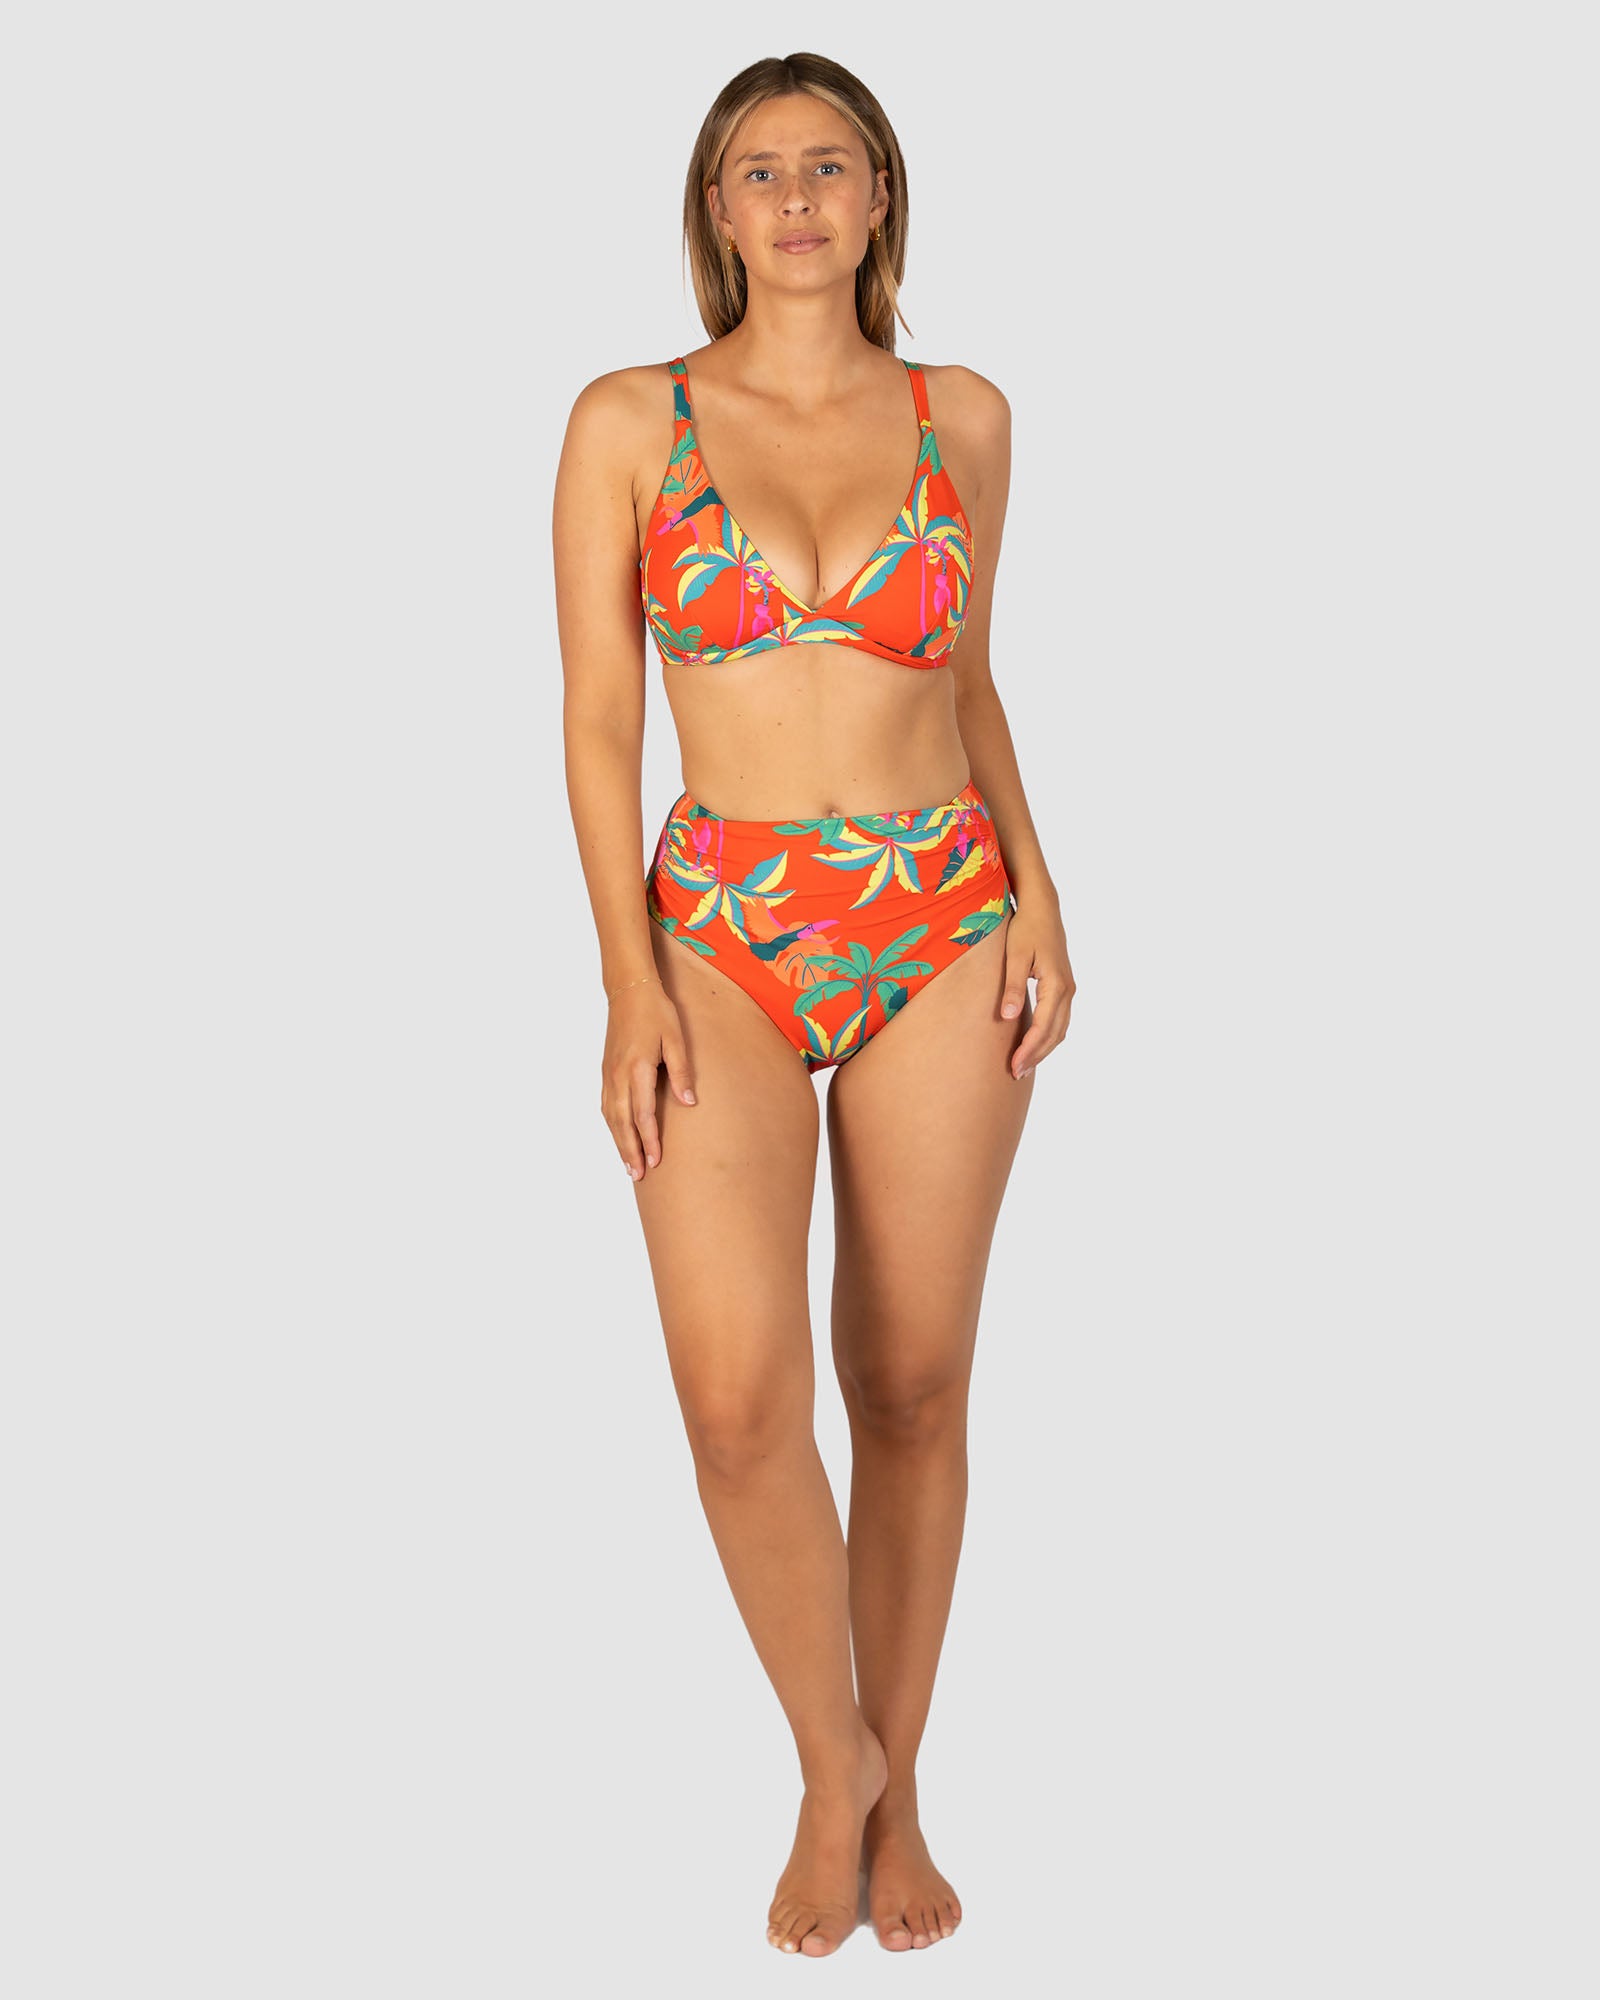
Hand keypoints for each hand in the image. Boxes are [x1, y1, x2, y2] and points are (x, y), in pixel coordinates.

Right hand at [601, 976, 696, 1180]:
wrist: (629, 991)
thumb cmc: (656, 1012)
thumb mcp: (676, 1039)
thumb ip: (681, 1072)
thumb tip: (689, 1102)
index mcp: (638, 1068)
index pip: (643, 1114)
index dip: (650, 1140)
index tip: (656, 1161)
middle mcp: (618, 1075)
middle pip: (623, 1122)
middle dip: (630, 1151)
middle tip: (638, 1175)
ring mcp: (609, 1074)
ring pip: (611, 1117)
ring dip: (619, 1142)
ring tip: (628, 1165)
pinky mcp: (606, 1071)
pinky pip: (606, 1105)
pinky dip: (612, 1125)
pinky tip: (618, 1136)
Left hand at [999, 902, 1074, 1079]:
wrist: (1042, 908)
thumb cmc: (1025, 928)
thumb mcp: (1013, 956)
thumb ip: (1012, 987)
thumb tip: (1009, 1017)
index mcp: (1056, 984)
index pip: (1043, 1027)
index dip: (1029, 1050)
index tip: (1013, 1067)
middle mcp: (1067, 989)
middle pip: (1055, 1033)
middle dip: (1036, 1056)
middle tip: (1015, 1074)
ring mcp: (1069, 988)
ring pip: (1061, 1029)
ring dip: (1044, 1049)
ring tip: (1024, 1065)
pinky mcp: (1064, 986)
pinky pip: (1060, 1019)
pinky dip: (1049, 1036)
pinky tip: (1034, 1044)